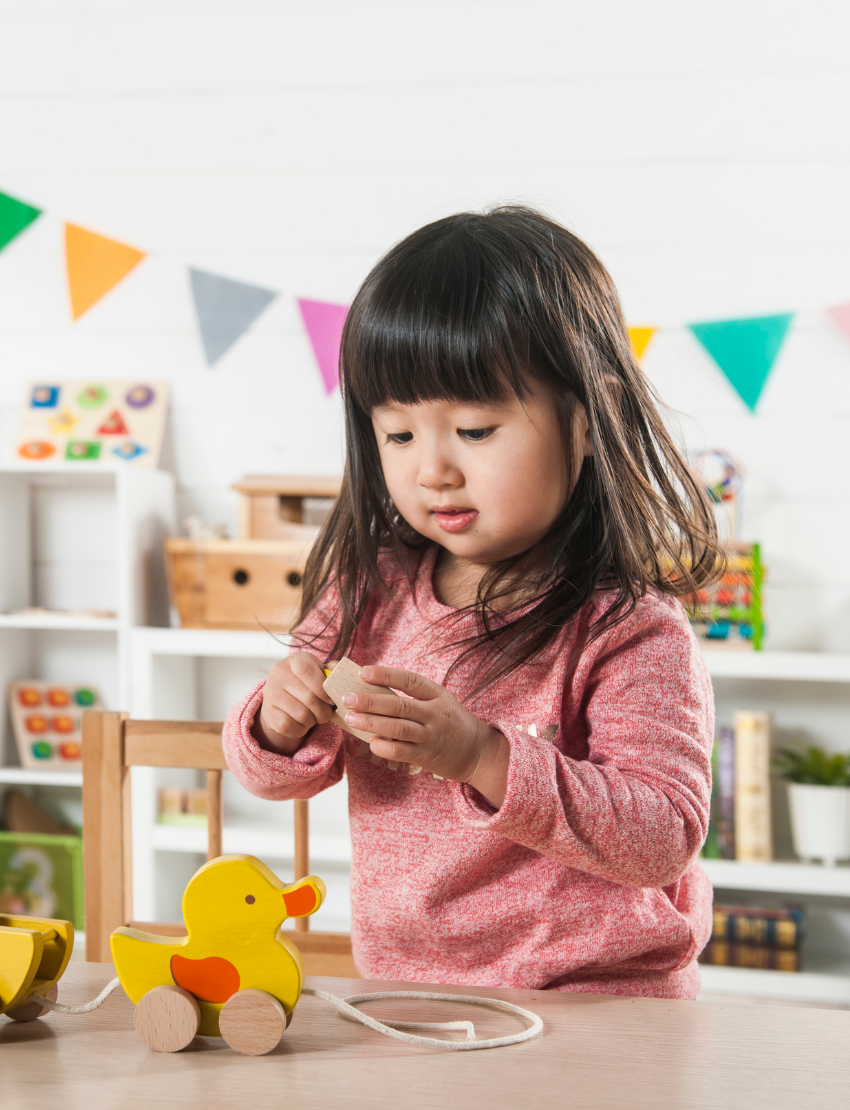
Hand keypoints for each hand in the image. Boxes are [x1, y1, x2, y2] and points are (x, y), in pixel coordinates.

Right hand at [253, 652, 336, 754]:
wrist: (281, 699)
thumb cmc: (307, 684)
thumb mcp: (319, 672)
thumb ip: (331, 671)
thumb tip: (337, 670)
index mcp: (295, 660)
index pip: (307, 670)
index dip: (323, 687)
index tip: (331, 699)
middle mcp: (279, 673)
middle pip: (309, 697)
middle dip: (324, 710)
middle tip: (326, 712)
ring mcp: (271, 693)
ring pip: (301, 715)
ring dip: (313, 720)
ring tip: (313, 716)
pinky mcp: (268, 713)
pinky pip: (289, 726)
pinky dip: (301, 729)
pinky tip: (302, 723)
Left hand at [341, 666, 509, 807]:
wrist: (478, 752)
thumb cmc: (451, 722)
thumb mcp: (439, 702)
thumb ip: (412, 697)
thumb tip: (373, 690)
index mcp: (437, 695)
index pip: (409, 680)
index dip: (386, 675)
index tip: (363, 672)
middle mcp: (434, 714)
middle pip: (399, 705)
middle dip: (370, 701)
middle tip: (347, 698)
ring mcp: (430, 735)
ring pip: (398, 728)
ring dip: (372, 723)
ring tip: (351, 718)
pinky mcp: (426, 756)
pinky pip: (401, 752)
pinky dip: (383, 747)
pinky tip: (370, 742)